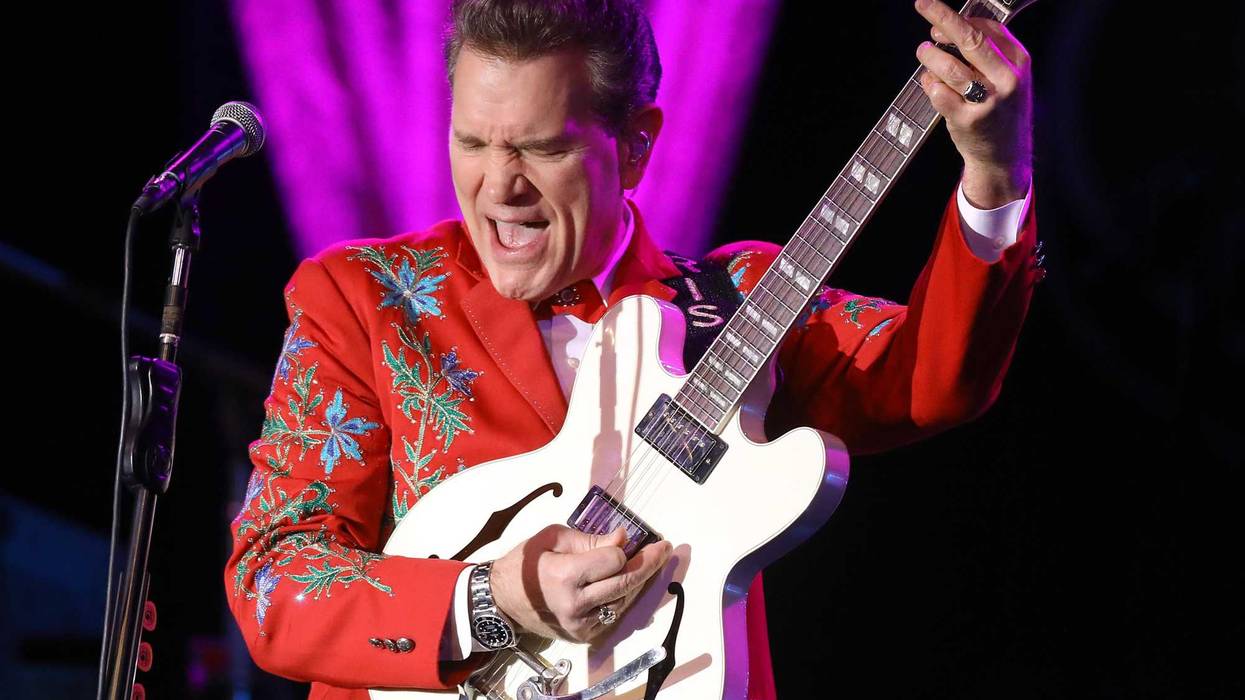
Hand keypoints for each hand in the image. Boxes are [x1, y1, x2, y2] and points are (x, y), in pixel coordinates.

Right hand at [489, 524, 673, 642]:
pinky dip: (620, 596)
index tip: (634, 538)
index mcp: (565, 576)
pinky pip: (612, 613)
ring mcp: (580, 623)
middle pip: (626, 582)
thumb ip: (591, 540)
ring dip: (636, 580)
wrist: (503, 599)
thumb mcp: (553, 538)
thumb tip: (622, 539)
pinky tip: (622, 582)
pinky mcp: (583, 634)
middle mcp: (575, 604)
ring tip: (645, 562)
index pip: (614, 561)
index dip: (623, 548)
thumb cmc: (526, 563)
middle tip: (664, 549)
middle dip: (649, 563)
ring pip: (623, 599)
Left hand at [914, 0, 1032, 208]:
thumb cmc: (1001, 110)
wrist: (1005, 156)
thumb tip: (947, 25)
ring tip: (923, 51)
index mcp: (1019, 62)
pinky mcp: (966, 120)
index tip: (938, 19)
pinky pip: (938, 92)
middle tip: (922, 4)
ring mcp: (987, 101)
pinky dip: (929, 83)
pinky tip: (930, 82)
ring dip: (930, 55)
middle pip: (969, 40)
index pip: (988, 29)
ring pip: (949, 67)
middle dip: (942, 18)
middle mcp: (1006, 80)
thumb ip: (987, 51)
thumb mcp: (1008, 77)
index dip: (960, 19)